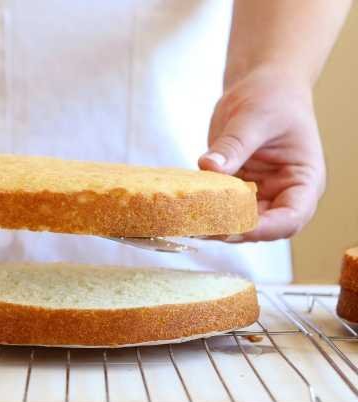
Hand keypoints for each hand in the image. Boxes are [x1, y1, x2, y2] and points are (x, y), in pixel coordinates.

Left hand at [198, 68, 324, 241]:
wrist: (262, 85)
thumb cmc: (272, 96)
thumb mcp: (254, 117)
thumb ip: (234, 145)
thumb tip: (208, 167)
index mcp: (303, 180)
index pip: (291, 218)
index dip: (263, 229)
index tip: (232, 229)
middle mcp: (283, 194)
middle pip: (262, 228)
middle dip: (232, 231)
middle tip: (199, 228)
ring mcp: (259, 194)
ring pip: (238, 222)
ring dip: (214, 224)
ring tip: (187, 223)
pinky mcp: (235, 190)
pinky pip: (221, 207)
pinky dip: (205, 210)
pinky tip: (184, 210)